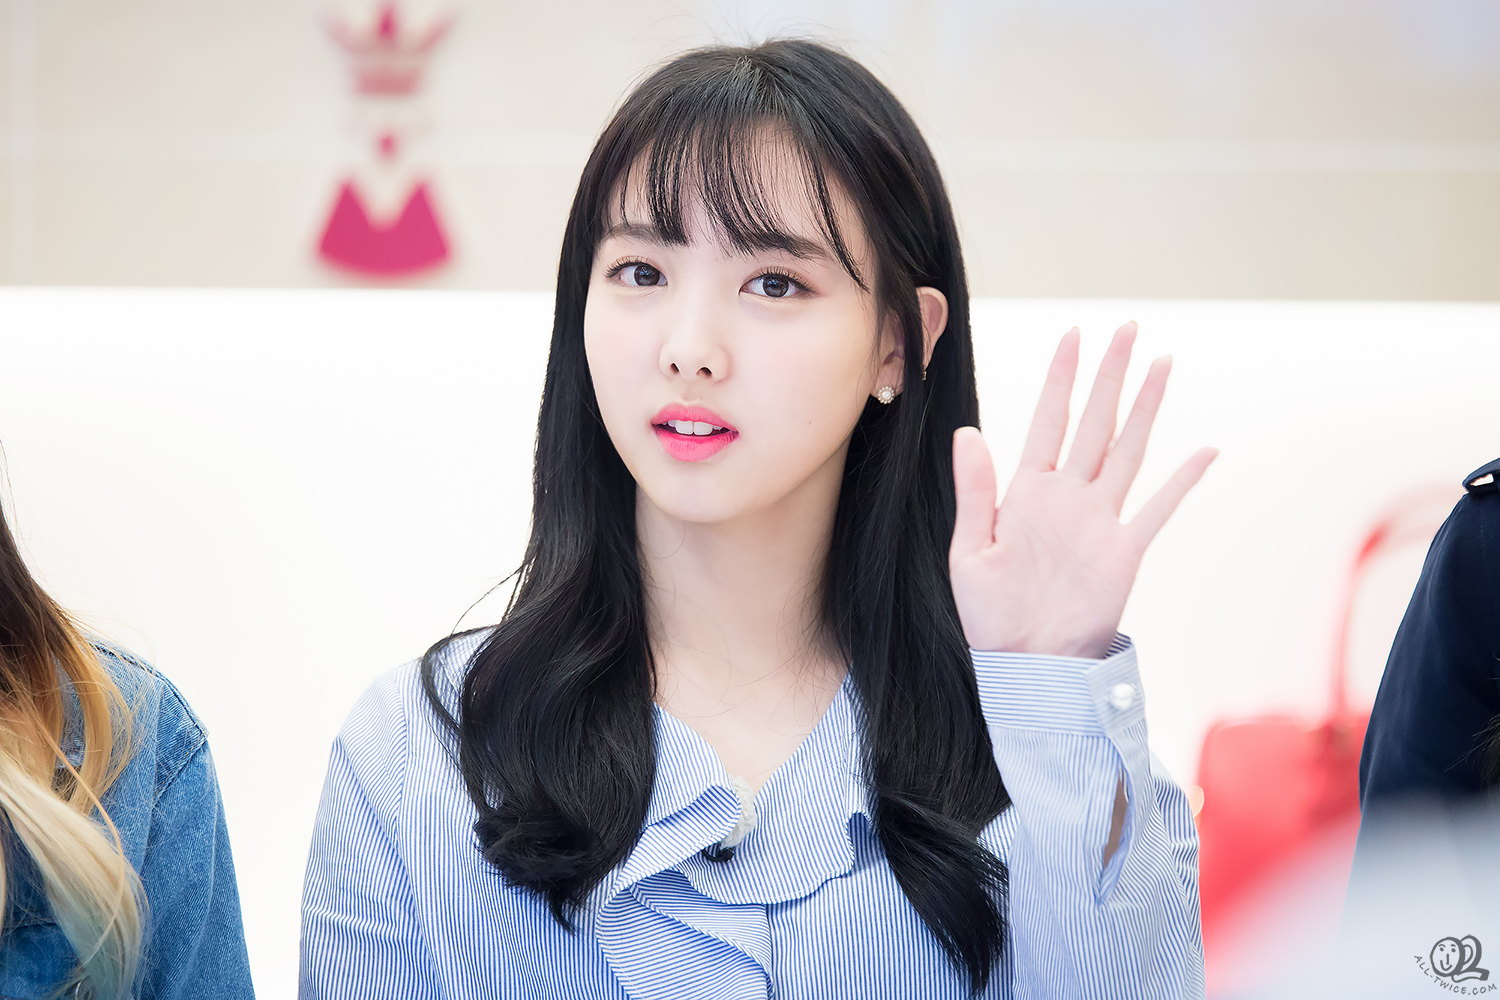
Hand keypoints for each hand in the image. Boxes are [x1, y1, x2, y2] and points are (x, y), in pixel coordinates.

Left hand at [949, 323, 1216, 657]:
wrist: (1027, 665)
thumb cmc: (989, 616)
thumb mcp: (971, 551)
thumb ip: (976, 492)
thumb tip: (967, 433)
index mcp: (1026, 492)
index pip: (1047, 420)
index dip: (1060, 379)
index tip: (1074, 336)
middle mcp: (1067, 497)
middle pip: (1095, 422)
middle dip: (1109, 376)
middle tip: (1127, 330)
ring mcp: (1100, 520)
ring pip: (1129, 450)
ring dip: (1144, 408)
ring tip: (1162, 365)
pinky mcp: (1125, 550)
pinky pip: (1159, 507)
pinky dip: (1183, 479)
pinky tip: (1205, 449)